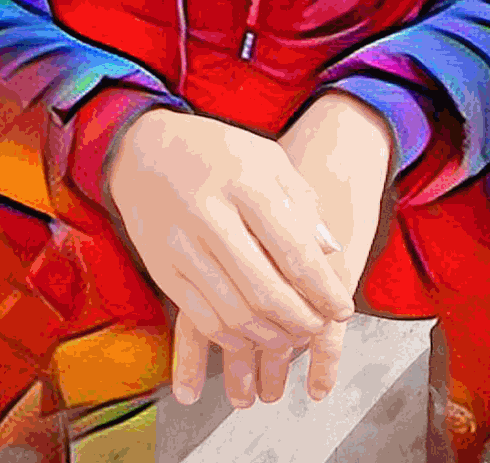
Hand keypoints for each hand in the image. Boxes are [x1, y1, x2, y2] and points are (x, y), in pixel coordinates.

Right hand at [107, 109, 354, 404]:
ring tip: (293, 336)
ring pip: (234, 312)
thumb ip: (303, 202)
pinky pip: (203, 319)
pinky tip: (255, 335)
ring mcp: (182, 245)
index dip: (323, 288)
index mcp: (246, 182)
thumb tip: (332, 252)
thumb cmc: (218, 153)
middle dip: (301, 320)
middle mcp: (211, 214)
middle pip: (265, 290)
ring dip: (270, 336)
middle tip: (319, 328)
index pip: (294, 249)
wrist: (146, 150)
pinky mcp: (162, 269)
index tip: (343, 309)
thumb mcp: (267, 158)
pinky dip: (235, 338)